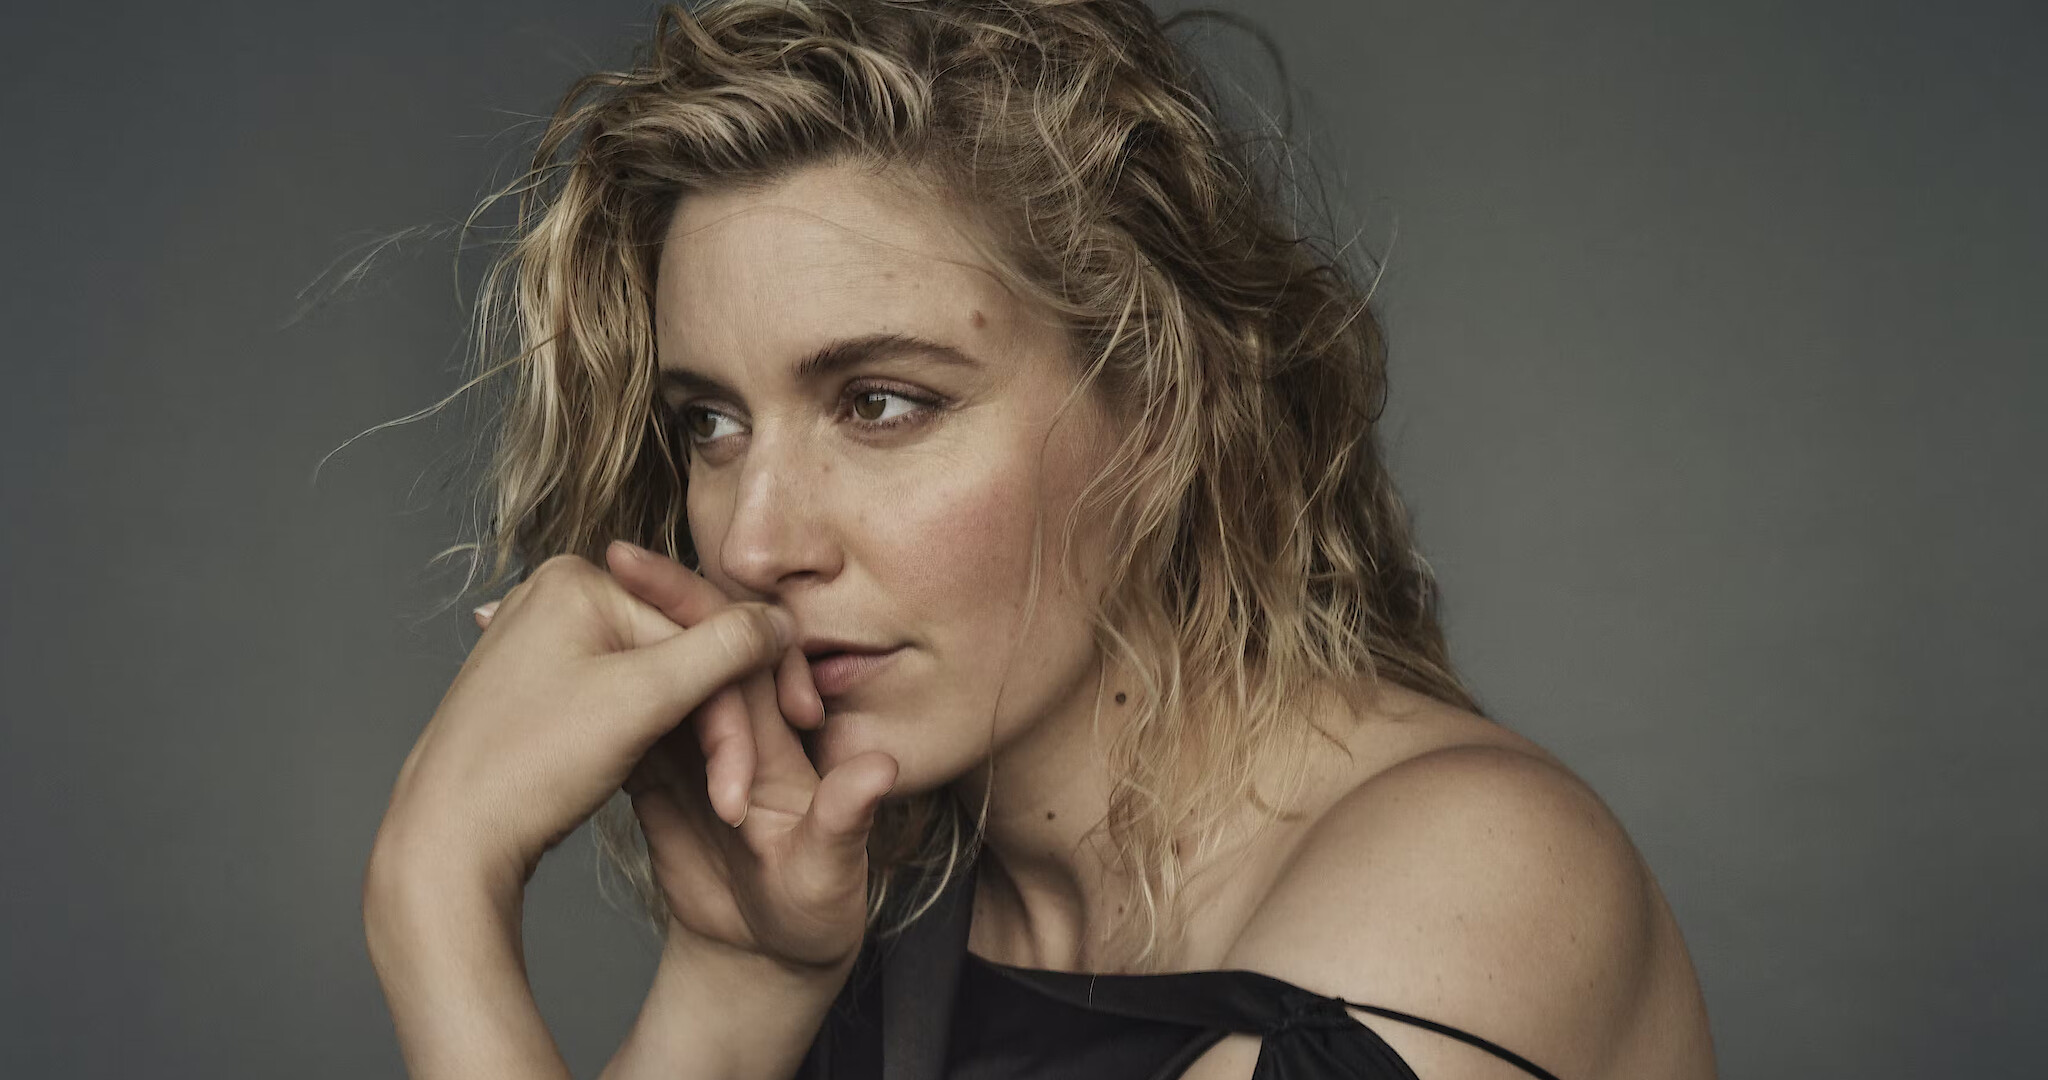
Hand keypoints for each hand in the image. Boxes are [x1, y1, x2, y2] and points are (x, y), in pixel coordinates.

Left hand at [370, 551, 794, 901]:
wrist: (447, 842)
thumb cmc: (528, 768)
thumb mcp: (642, 701)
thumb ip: (724, 650)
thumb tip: (782, 619)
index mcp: (579, 580)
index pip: (700, 637)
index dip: (737, 708)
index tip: (755, 774)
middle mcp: (559, 595)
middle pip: (682, 655)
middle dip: (716, 726)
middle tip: (735, 794)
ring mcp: (548, 641)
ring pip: (659, 681)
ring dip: (692, 737)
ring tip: (710, 794)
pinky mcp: (544, 685)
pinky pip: (626, 697)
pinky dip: (657, 737)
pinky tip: (668, 776)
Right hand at [478, 541, 900, 971]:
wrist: (770, 958)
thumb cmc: (815, 918)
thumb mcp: (827, 876)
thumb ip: (845, 823)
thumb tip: (880, 767)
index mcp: (776, 735)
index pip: (735, 646)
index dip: (690, 602)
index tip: (631, 564)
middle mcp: (734, 727)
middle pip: (687, 645)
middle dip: (639, 601)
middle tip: (580, 568)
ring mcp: (692, 749)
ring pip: (649, 678)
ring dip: (599, 644)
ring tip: (527, 611)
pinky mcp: (658, 776)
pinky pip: (619, 726)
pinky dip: (576, 703)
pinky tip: (518, 678)